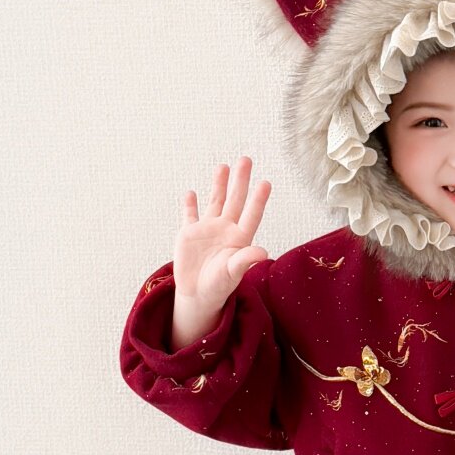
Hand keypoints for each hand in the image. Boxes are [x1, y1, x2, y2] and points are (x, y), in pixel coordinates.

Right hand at [174, 157, 271, 314]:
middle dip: (240, 180)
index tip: (265, 182)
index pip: (251, 214)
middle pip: (235, 200)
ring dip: (219, 184)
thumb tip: (264, 251)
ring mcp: (207, 229)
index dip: (258, 199)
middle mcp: (225, 230)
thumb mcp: (233, 272)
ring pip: (215, 201)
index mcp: (239, 238)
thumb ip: (246, 259)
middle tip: (246, 159)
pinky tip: (191, 193)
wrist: (198, 295)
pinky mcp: (189, 234)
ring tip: (224, 166)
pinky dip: (189, 204)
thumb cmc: (219, 286)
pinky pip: (189, 214)